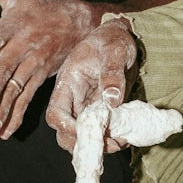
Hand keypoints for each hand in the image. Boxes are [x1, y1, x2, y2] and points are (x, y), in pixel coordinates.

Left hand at [0, 0, 102, 138]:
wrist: (78, 22)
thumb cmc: (40, 9)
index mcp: (14, 25)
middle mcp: (24, 45)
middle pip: (7, 67)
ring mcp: (33, 63)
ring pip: (17, 88)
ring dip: (4, 108)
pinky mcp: (41, 76)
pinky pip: (26, 98)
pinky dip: (15, 114)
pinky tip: (4, 129)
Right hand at [45, 16, 137, 151]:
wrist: (119, 37)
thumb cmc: (113, 40)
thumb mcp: (114, 50)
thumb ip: (112, 73)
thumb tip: (112, 100)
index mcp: (68, 83)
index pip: (56, 113)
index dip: (68, 128)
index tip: (91, 133)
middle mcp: (73, 99)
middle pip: (64, 132)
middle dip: (85, 142)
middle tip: (113, 143)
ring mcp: (85, 107)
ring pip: (81, 136)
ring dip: (98, 145)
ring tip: (122, 141)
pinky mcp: (99, 112)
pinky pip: (98, 132)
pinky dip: (109, 139)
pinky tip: (126, 136)